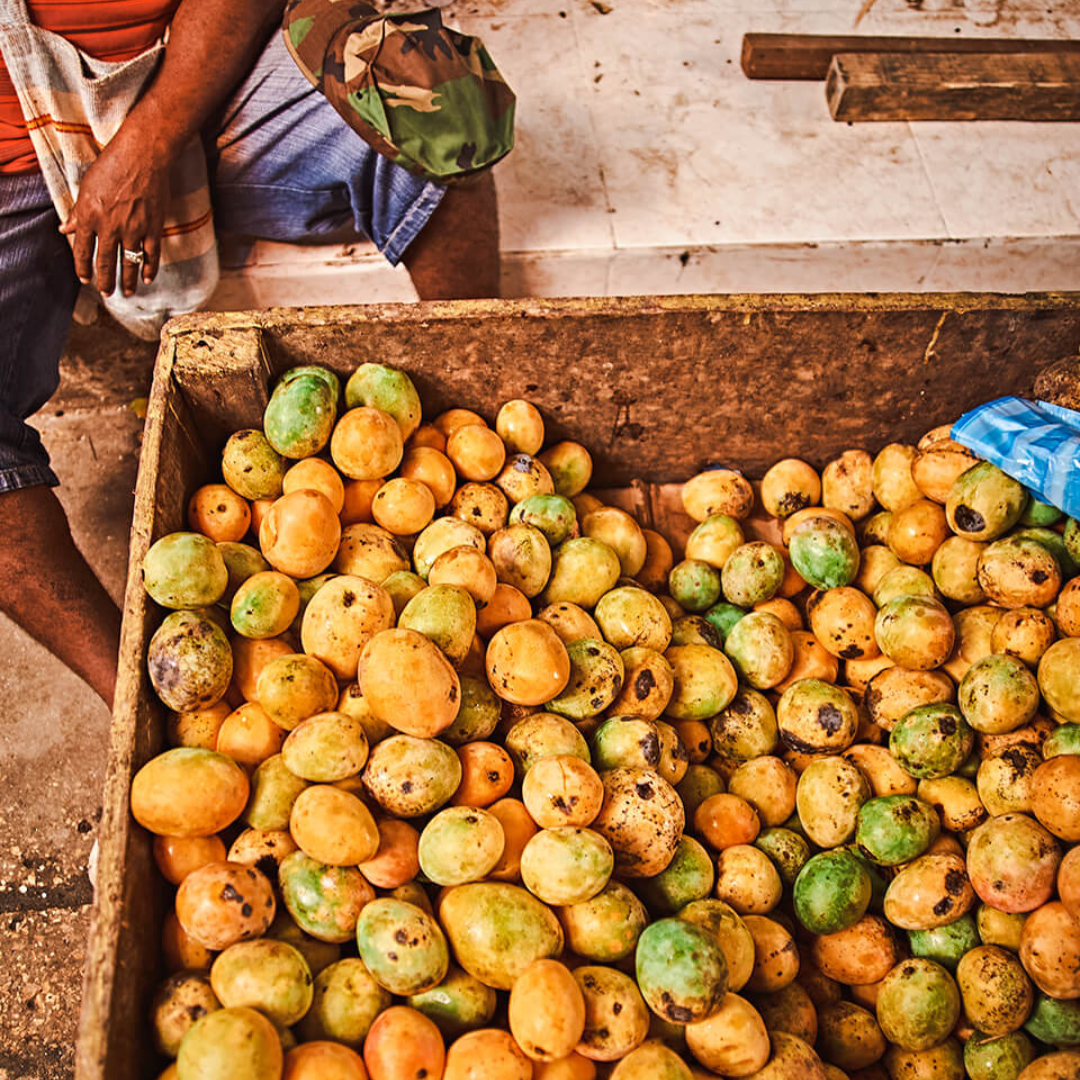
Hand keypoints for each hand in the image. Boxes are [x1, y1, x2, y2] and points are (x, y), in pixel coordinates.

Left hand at [59, 130, 169, 296]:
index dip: (82, 267)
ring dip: (127, 281)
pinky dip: (150, 269)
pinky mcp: (153, 227)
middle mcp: (110, 226)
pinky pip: (151, 255)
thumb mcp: (87, 187)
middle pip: (105, 262)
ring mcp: (133, 229)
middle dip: (104, 281)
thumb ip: (77, 212)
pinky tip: (147, 279)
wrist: (143, 155)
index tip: (84, 279)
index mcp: (89, 215)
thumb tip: (65, 228)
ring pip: (129, 263)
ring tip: (126, 293)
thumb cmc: (112, 166)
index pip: (82, 250)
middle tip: (106, 293)